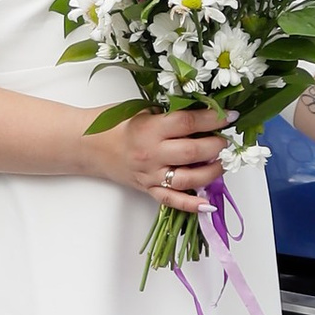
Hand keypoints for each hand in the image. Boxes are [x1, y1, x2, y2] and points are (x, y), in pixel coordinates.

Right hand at [87, 103, 228, 214]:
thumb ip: (168, 113)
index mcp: (150, 129)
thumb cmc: (111, 123)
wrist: (85, 144)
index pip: (189, 123)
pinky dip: (192, 204)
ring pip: (188, 179)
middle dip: (217, 145)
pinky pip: (172, 200)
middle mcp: (152, 154)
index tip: (230, 115)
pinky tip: (209, 204)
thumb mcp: (140, 109)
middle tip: (226, 140)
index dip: (213, 119)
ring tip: (221, 162)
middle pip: (193, 151)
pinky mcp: (147, 189)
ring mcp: (150, 175)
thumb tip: (202, 112)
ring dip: (211, 171)